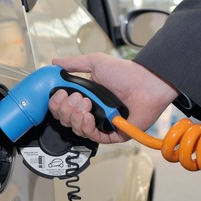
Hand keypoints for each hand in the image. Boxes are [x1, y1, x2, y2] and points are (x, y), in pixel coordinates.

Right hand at [49, 53, 178, 143]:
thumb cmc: (125, 73)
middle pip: (66, 119)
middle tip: (77, 98)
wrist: (145, 84)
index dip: (57, 103)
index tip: (61, 93)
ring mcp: (101, 124)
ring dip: (76, 117)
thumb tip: (55, 62)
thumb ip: (74, 64)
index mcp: (86, 97)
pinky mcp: (112, 134)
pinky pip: (93, 137)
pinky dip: (87, 127)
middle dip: (66, 109)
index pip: (62, 107)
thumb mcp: (95, 63)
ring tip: (87, 104)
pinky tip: (88, 116)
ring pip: (76, 129)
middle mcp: (92, 112)